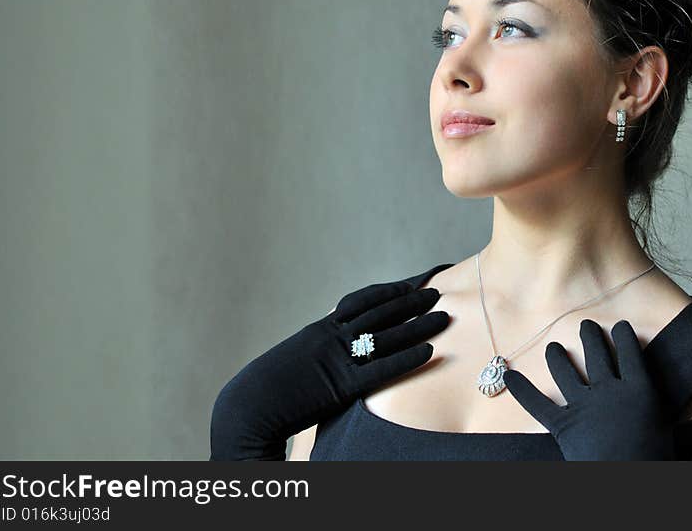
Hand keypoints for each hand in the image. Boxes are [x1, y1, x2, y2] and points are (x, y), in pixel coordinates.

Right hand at [210, 277, 449, 459]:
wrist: (248, 406)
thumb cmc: (267, 391)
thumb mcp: (294, 364)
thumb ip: (318, 357)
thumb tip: (333, 359)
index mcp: (319, 330)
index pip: (360, 302)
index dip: (387, 292)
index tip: (408, 284)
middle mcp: (331, 337)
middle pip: (380, 313)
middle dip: (410, 301)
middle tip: (436, 292)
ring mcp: (337, 358)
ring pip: (387, 335)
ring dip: (418, 324)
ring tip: (443, 315)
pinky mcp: (342, 386)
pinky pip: (381, 369)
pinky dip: (407, 358)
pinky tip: (430, 351)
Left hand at [502, 319, 691, 460]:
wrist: (630, 482)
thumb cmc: (658, 462)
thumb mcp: (682, 442)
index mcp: (640, 390)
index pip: (632, 355)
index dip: (625, 339)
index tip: (621, 326)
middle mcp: (610, 391)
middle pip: (598, 356)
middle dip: (591, 337)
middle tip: (587, 324)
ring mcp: (584, 406)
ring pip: (567, 372)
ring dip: (559, 358)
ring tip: (554, 346)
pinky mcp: (563, 425)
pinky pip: (538, 404)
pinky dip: (523, 390)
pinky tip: (509, 376)